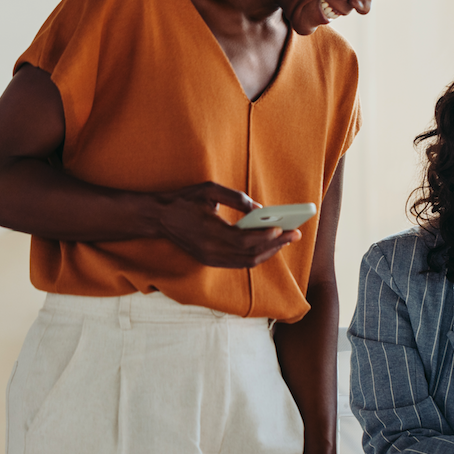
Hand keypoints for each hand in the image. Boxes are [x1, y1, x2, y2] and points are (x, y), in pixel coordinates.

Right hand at [155, 181, 300, 267]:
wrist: (159, 217)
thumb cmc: (185, 200)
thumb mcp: (209, 190)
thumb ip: (236, 198)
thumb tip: (259, 210)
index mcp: (210, 233)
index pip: (245, 241)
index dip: (266, 237)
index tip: (283, 229)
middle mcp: (211, 251)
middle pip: (250, 255)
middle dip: (275, 245)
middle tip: (295, 234)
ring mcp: (210, 259)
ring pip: (246, 263)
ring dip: (268, 252)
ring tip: (286, 239)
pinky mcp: (210, 261)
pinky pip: (239, 263)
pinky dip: (256, 256)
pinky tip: (268, 245)